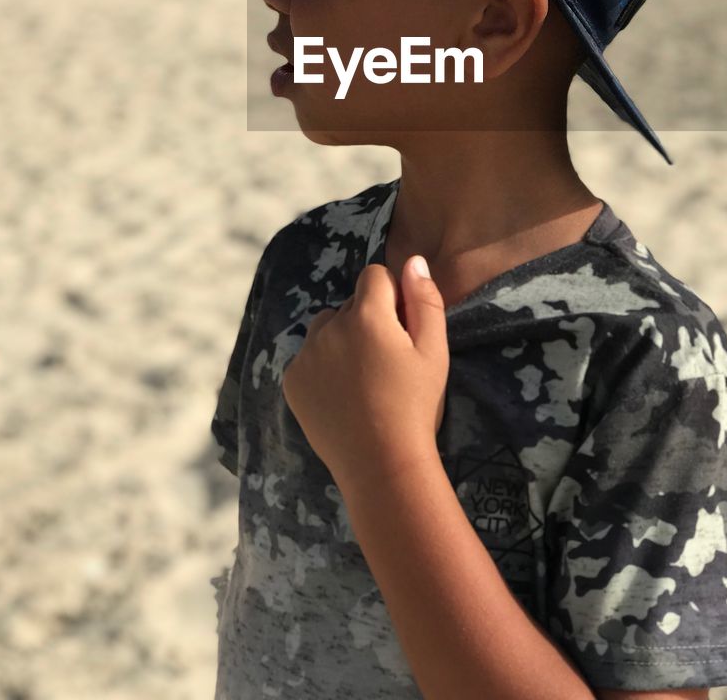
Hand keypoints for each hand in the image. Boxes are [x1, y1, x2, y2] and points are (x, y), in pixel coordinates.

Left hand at [281, 256, 449, 492]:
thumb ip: (424, 300)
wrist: (382, 465)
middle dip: (368, 319)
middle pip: (350, 303)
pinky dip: (323, 366)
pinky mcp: (292, 381)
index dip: (392, 296)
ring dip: (342, 338)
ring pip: (326, 328)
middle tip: (387, 362)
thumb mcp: (434, 351)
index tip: (402, 329)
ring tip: (363, 377)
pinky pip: (308, 357)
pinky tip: (343, 395)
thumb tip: (413, 261)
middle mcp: (329, 327)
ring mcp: (306, 355)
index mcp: (367, 315)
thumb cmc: (416, 406)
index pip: (374, 276)